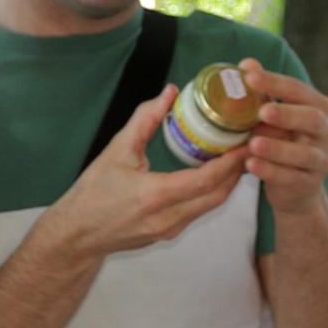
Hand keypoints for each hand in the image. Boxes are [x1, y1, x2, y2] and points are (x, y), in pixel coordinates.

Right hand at [38, 91, 248, 269]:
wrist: (77, 235)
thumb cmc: (93, 192)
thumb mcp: (117, 150)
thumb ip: (146, 119)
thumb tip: (170, 92)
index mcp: (155, 195)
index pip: (207, 179)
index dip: (232, 161)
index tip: (246, 140)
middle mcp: (168, 217)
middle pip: (218, 195)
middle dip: (238, 171)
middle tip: (250, 145)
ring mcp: (170, 229)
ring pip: (211, 205)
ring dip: (228, 182)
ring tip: (238, 156)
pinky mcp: (169, 234)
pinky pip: (199, 211)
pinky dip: (213, 192)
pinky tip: (215, 174)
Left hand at [239, 67, 327, 215]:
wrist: (295, 187)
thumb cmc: (282, 142)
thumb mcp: (272, 117)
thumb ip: (263, 92)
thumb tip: (247, 64)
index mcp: (318, 107)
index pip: (299, 90)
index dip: (276, 83)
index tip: (250, 77)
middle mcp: (327, 131)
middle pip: (313, 119)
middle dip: (287, 114)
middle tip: (262, 112)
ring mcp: (323, 160)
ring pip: (306, 153)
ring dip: (278, 148)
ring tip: (252, 143)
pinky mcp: (312, 184)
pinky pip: (294, 178)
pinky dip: (271, 172)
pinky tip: (251, 165)